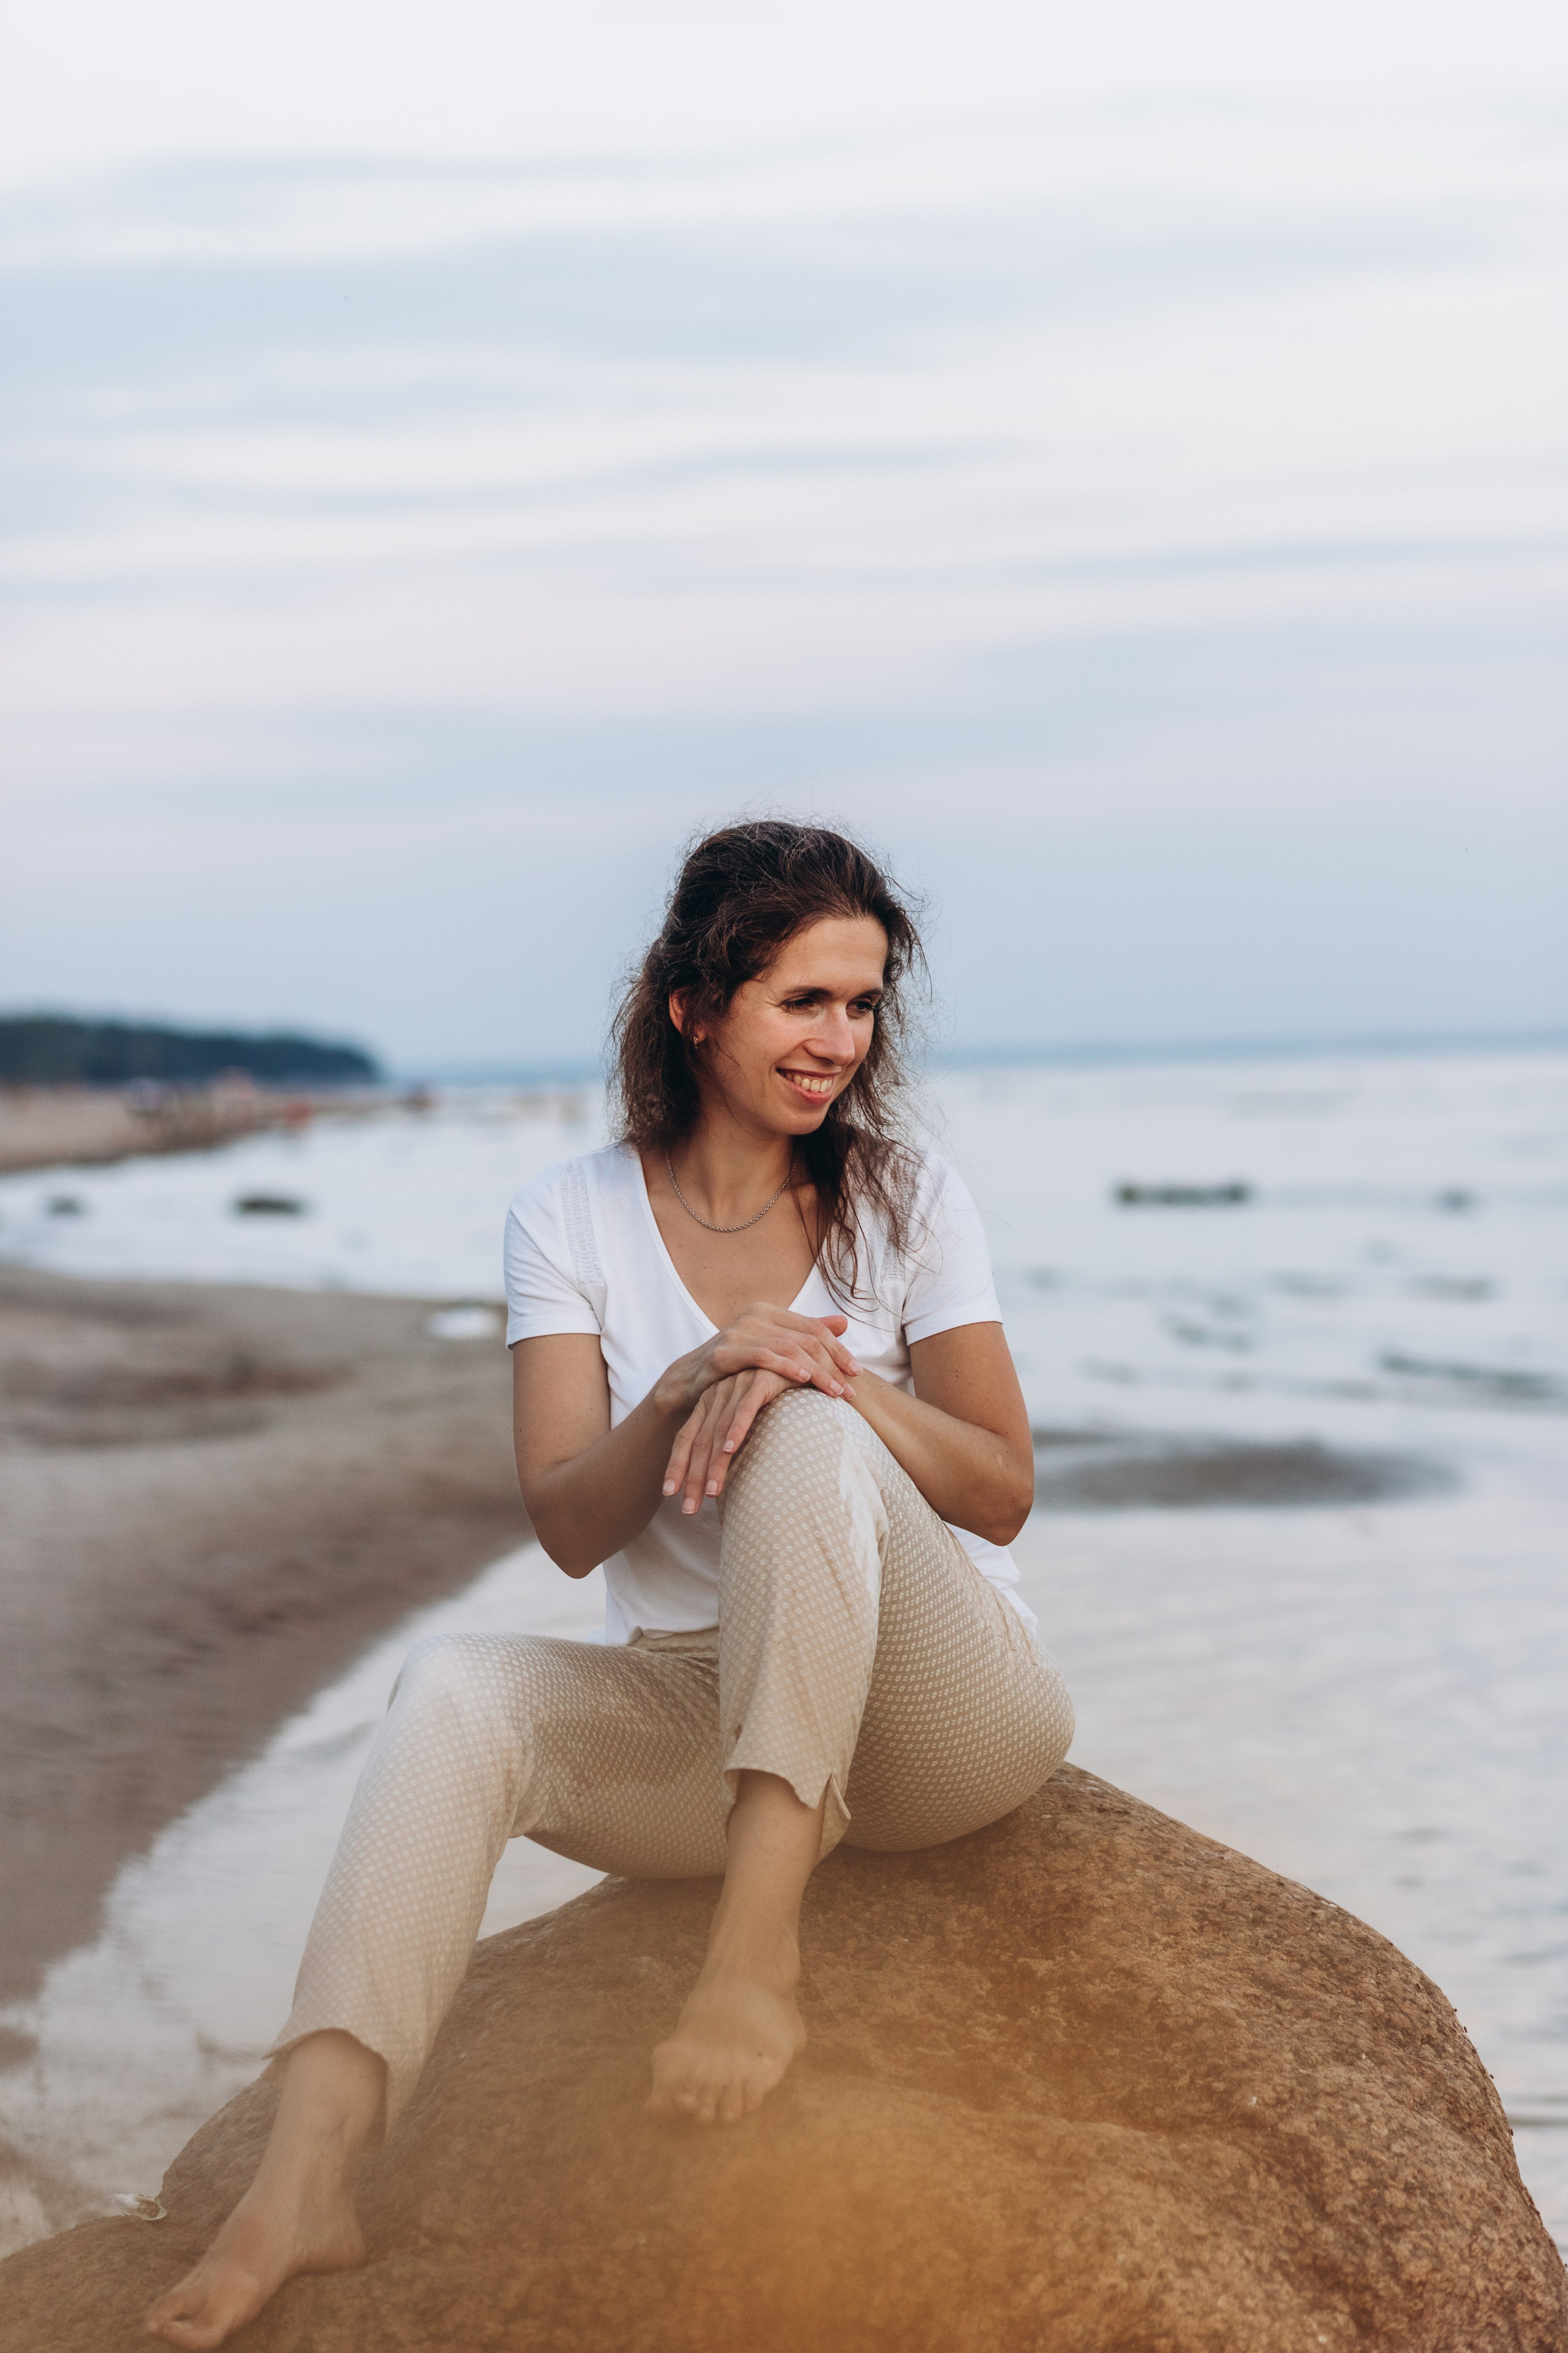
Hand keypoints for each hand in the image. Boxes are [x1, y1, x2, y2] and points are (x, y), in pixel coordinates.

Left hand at [662, 1369, 791, 1512]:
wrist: (806, 1362)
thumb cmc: (779, 1394)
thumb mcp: (749, 1417)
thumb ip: (733, 1439)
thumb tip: (720, 1474)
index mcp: (711, 1403)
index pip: (687, 1438)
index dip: (677, 1466)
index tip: (669, 1494)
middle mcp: (718, 1393)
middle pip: (698, 1441)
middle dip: (692, 1477)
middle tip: (688, 1509)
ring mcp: (738, 1386)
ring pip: (719, 1431)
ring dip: (714, 1464)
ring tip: (710, 1493)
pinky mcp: (762, 1379)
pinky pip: (746, 1408)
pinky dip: (736, 1430)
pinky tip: (730, 1450)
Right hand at [663, 1303, 859, 1417]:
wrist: (691, 1378)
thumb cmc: (737, 1365)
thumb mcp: (772, 1346)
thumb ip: (804, 1334)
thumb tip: (843, 1323)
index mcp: (770, 1312)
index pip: (815, 1328)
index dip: (839, 1349)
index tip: (857, 1373)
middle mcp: (757, 1315)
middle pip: (807, 1338)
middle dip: (833, 1365)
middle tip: (850, 1390)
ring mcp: (740, 1331)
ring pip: (790, 1348)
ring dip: (817, 1373)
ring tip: (834, 1393)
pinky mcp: (726, 1351)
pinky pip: (763, 1357)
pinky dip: (786, 1368)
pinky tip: (803, 1380)